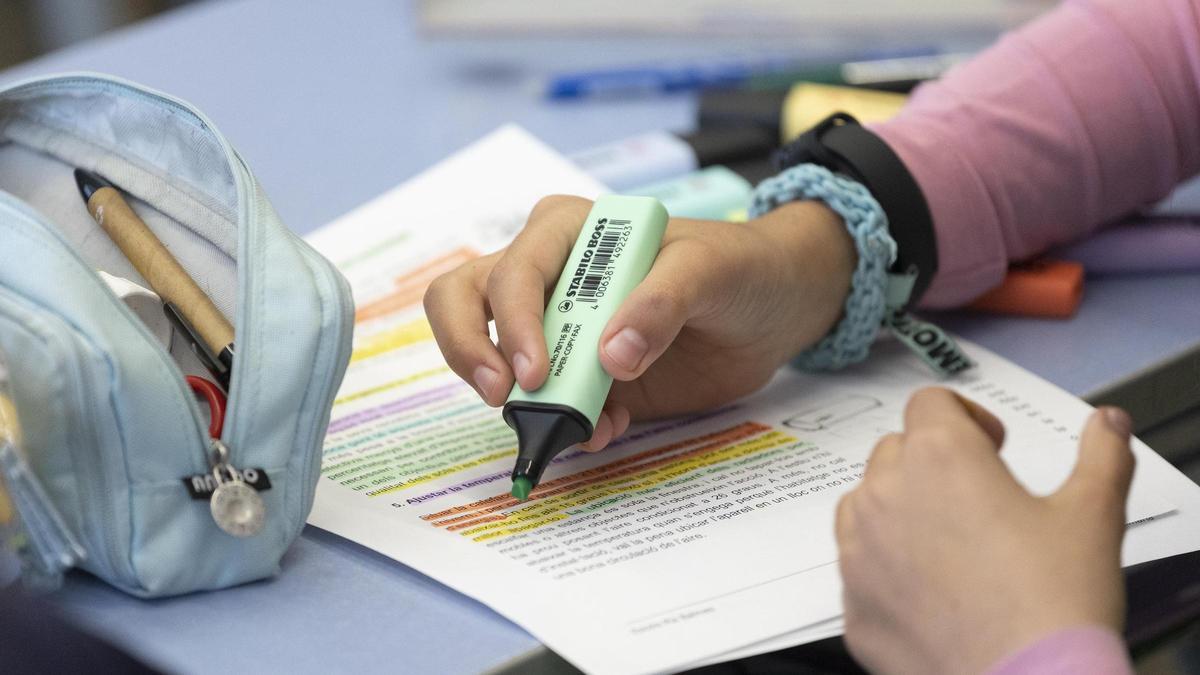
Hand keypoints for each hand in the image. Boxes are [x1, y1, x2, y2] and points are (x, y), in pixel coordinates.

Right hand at [424, 194, 854, 448]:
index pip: (512, 270)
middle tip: (504, 398)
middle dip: (473, 351)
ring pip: (490, 355)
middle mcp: (549, 275)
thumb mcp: (710, 270)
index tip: (536, 373)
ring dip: (520, 401)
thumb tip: (610, 357)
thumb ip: (661, 303)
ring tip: (576, 428)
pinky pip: (546, 405)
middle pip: (465, 301)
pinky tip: (608, 430)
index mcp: (570, 231)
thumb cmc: (738, 265)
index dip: (511, 322)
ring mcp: (559, 328)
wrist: (775, 308)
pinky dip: (564, 426)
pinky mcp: (580, 376)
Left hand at [836, 388, 1134, 673]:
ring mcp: (859, 550)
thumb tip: (1105, 425)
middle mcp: (886, 494)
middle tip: (979, 500)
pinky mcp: (851, 602)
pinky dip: (886, 569)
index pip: (930, 402)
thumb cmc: (1054, 604)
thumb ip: (1100, 455)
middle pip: (895, 450)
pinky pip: (859, 567)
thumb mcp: (1092, 515)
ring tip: (953, 545)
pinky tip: (934, 592)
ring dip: (900, 510)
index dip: (965, 417)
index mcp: (939, 457)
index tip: (991, 447)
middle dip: (933, 463)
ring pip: (866, 504)